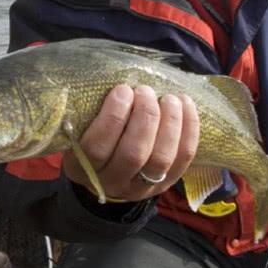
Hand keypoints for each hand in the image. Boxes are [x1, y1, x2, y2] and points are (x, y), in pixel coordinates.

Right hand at [63, 84, 198, 202]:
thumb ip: (89, 112)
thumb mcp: (78, 130)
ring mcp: (141, 188)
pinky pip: (183, 158)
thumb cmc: (90, 139)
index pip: (96, 149)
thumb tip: (112, 80)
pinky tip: (185, 104)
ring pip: (161, 158)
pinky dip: (189, 129)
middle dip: (145, 117)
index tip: (122, 90)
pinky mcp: (166, 184)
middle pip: (133, 154)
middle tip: (145, 90)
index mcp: (83, 168)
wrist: (106, 173)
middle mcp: (112, 182)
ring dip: (169, 123)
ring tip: (169, 98)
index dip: (112, 118)